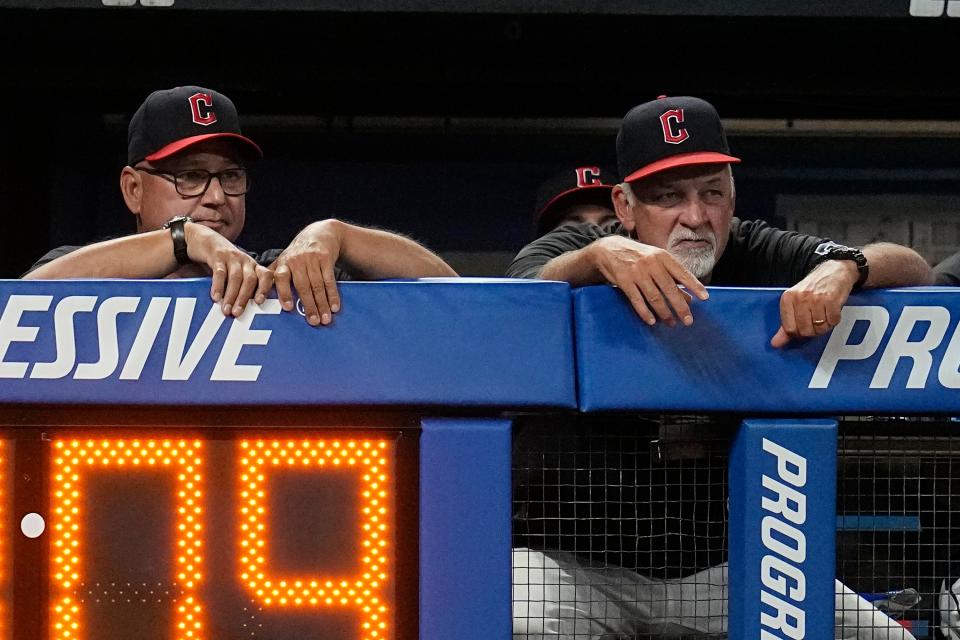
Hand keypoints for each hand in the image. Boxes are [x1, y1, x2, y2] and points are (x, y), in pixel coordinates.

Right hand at [185, 223, 273, 316]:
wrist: (204, 239)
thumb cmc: (224, 263)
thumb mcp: (238, 272)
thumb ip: (243, 287)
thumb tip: (247, 312)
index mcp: (254, 266)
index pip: (266, 276)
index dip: (264, 289)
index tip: (260, 303)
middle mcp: (246, 261)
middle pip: (250, 280)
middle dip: (244, 298)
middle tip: (237, 313)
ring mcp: (232, 257)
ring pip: (236, 277)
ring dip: (231, 296)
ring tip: (226, 310)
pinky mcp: (217, 255)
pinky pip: (220, 272)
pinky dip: (218, 285)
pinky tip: (216, 297)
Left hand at [271, 220, 342, 325]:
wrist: (320, 233)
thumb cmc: (298, 253)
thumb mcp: (284, 260)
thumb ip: (274, 276)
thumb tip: (259, 297)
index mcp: (283, 263)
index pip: (280, 278)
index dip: (283, 293)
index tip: (288, 308)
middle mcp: (296, 260)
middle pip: (303, 286)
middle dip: (309, 305)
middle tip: (314, 322)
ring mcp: (312, 259)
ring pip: (317, 285)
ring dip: (322, 304)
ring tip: (325, 319)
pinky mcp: (326, 258)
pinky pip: (329, 280)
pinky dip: (332, 295)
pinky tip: (334, 307)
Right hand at [589, 235, 708, 325]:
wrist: (609, 249)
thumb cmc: (638, 257)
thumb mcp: (656, 260)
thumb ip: (672, 276)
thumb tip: (688, 297)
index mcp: (663, 257)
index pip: (682, 273)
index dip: (694, 286)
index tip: (705, 298)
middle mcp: (651, 264)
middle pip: (670, 289)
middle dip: (681, 307)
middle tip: (688, 320)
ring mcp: (637, 273)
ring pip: (654, 297)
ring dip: (664, 313)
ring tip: (671, 323)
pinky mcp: (624, 281)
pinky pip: (637, 300)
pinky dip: (645, 313)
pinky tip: (652, 321)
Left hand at [770, 260, 858, 347]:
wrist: (834, 271)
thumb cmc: (813, 289)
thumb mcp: (795, 303)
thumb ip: (785, 325)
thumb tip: (776, 344)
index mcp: (787, 299)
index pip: (789, 329)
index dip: (798, 332)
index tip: (803, 327)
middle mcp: (800, 298)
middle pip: (805, 331)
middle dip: (813, 331)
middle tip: (816, 321)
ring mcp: (816, 298)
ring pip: (820, 328)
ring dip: (824, 326)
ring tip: (824, 315)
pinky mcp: (831, 299)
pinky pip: (833, 321)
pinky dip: (834, 320)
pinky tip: (832, 311)